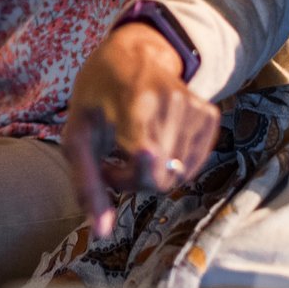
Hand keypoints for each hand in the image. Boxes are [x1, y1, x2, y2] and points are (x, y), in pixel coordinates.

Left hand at [61, 25, 219, 238]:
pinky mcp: (211, 115)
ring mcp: (197, 109)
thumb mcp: (78, 135)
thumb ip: (88, 184)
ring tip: (132, 146)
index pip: (148, 163)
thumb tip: (102, 233)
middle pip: (161, 179)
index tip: (113, 163)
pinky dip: (173, 164)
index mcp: (136, 105)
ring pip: (179, 176)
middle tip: (112, 160)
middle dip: (133, 179)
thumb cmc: (97, 96)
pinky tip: (156, 142)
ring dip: (152, 172)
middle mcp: (174, 105)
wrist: (133, 54)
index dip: (130, 176)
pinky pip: (193, 165)